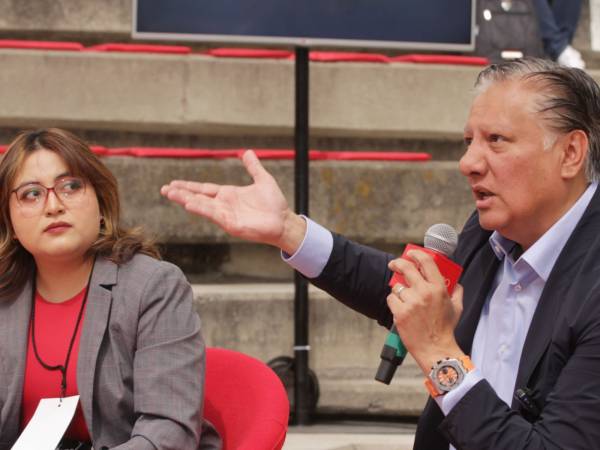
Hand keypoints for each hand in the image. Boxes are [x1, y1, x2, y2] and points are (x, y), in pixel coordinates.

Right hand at [160, 150, 306, 253]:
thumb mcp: (263, 180)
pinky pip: (213, 214)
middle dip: (180, 193)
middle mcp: (224, 205)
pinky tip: (189, 204)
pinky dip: (201, 208)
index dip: (188, 186)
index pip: (204, 189)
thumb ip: (253, 167)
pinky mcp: (231, 224)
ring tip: (170, 194)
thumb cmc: (275, 204)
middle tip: (163, 189)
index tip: (173, 184)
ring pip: (201, 205)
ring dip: (185, 200)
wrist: (284, 221)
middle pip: (197, 197)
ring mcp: (226, 215)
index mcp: (228, 195)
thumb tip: (246, 152)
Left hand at [387, 249, 464, 374]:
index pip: (426, 262)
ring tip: (405, 299)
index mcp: (438, 288)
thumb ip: (457, 292)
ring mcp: (411, 302)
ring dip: (399, 291)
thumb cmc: (446, 329)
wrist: (436, 349)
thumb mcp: (457, 307)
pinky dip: (394, 302)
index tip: (410, 253)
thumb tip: (456, 283)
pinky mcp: (400, 313)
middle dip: (398, 263)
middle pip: (406, 268)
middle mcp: (424, 292)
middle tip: (394, 264)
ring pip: (397, 286)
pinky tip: (401, 308)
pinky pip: (391, 299)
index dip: (416, 254)